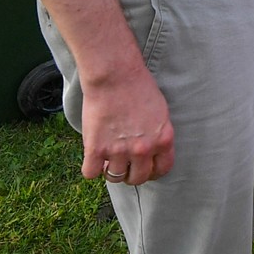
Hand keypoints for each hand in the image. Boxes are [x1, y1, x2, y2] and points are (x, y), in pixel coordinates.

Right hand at [80, 64, 175, 185]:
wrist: (115, 75)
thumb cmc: (138, 86)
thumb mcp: (160, 112)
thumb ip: (157, 134)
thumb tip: (152, 150)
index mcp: (163, 140)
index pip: (162, 170)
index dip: (152, 171)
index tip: (144, 168)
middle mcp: (144, 150)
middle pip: (138, 178)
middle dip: (131, 174)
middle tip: (124, 165)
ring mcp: (120, 151)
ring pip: (115, 178)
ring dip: (111, 171)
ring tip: (107, 160)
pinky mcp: (96, 148)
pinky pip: (91, 173)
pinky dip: (90, 168)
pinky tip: (92, 159)